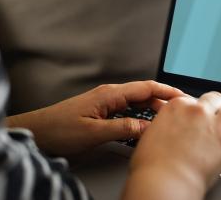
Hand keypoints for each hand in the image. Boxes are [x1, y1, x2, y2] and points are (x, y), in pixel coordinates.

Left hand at [6, 80, 183, 155]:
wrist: (36, 132)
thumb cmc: (58, 129)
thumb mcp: (93, 132)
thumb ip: (123, 129)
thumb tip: (147, 128)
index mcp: (110, 94)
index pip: (146, 87)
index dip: (167, 90)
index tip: (183, 96)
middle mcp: (110, 95)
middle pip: (144, 94)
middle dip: (163, 101)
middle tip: (180, 112)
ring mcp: (106, 102)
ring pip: (136, 102)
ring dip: (152, 109)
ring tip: (166, 119)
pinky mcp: (102, 111)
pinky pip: (127, 110)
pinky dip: (140, 116)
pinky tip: (145, 126)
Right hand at [124, 91, 220, 199]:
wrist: (163, 182)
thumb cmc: (152, 166)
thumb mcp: (150, 135)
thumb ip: (164, 125)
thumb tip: (168, 128)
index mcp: (177, 106)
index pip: (194, 99)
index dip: (197, 110)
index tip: (197, 119)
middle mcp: (197, 111)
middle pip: (216, 98)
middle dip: (218, 108)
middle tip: (217, 120)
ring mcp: (214, 126)